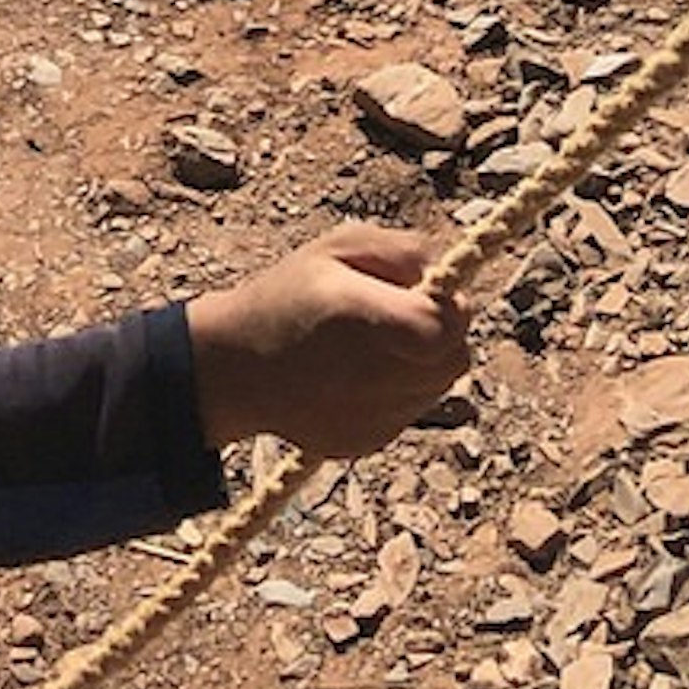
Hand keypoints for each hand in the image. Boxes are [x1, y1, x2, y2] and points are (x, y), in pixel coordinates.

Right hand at [185, 226, 472, 461]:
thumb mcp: (338, 246)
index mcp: (360, 318)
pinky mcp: (364, 442)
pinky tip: (360, 374)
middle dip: (442, 335)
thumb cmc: (290, 294)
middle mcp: (369, 376)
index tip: (426, 292)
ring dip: (423, 363)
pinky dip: (400, 391)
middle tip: (403, 314)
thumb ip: (404, 251)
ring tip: (377, 343)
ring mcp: (369, 418)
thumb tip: (452, 281)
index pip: (445, 328)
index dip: (449, 308)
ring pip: (436, 388)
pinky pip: (409, 411)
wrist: (235, 367)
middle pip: (453, 361)